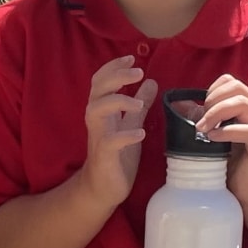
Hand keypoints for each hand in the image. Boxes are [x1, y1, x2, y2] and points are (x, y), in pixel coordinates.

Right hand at [79, 55, 158, 207]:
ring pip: (96, 110)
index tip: (130, 59)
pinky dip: (124, 135)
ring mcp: (98, 137)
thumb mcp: (130, 124)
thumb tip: (151, 81)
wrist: (103, 188)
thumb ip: (138, 105)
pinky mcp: (104, 156)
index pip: (101, 82)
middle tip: (138, 71)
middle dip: (115, 76)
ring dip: (117, 101)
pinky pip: (109, 142)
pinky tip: (140, 134)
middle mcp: (97, 121)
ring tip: (138, 103)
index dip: (113, 68)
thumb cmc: (116, 156)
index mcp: (103, 111)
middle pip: (97, 90)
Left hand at [197, 74, 247, 208]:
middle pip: (238, 88)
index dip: (214, 89)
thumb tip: (177, 104)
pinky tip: (213, 138)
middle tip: (200, 120)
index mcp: (245, 110)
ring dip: (218, 112)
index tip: (201, 107)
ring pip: (244, 104)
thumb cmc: (231, 165)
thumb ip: (200, 120)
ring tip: (202, 129)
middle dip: (214, 99)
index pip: (232, 82)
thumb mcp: (212, 139)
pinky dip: (228, 131)